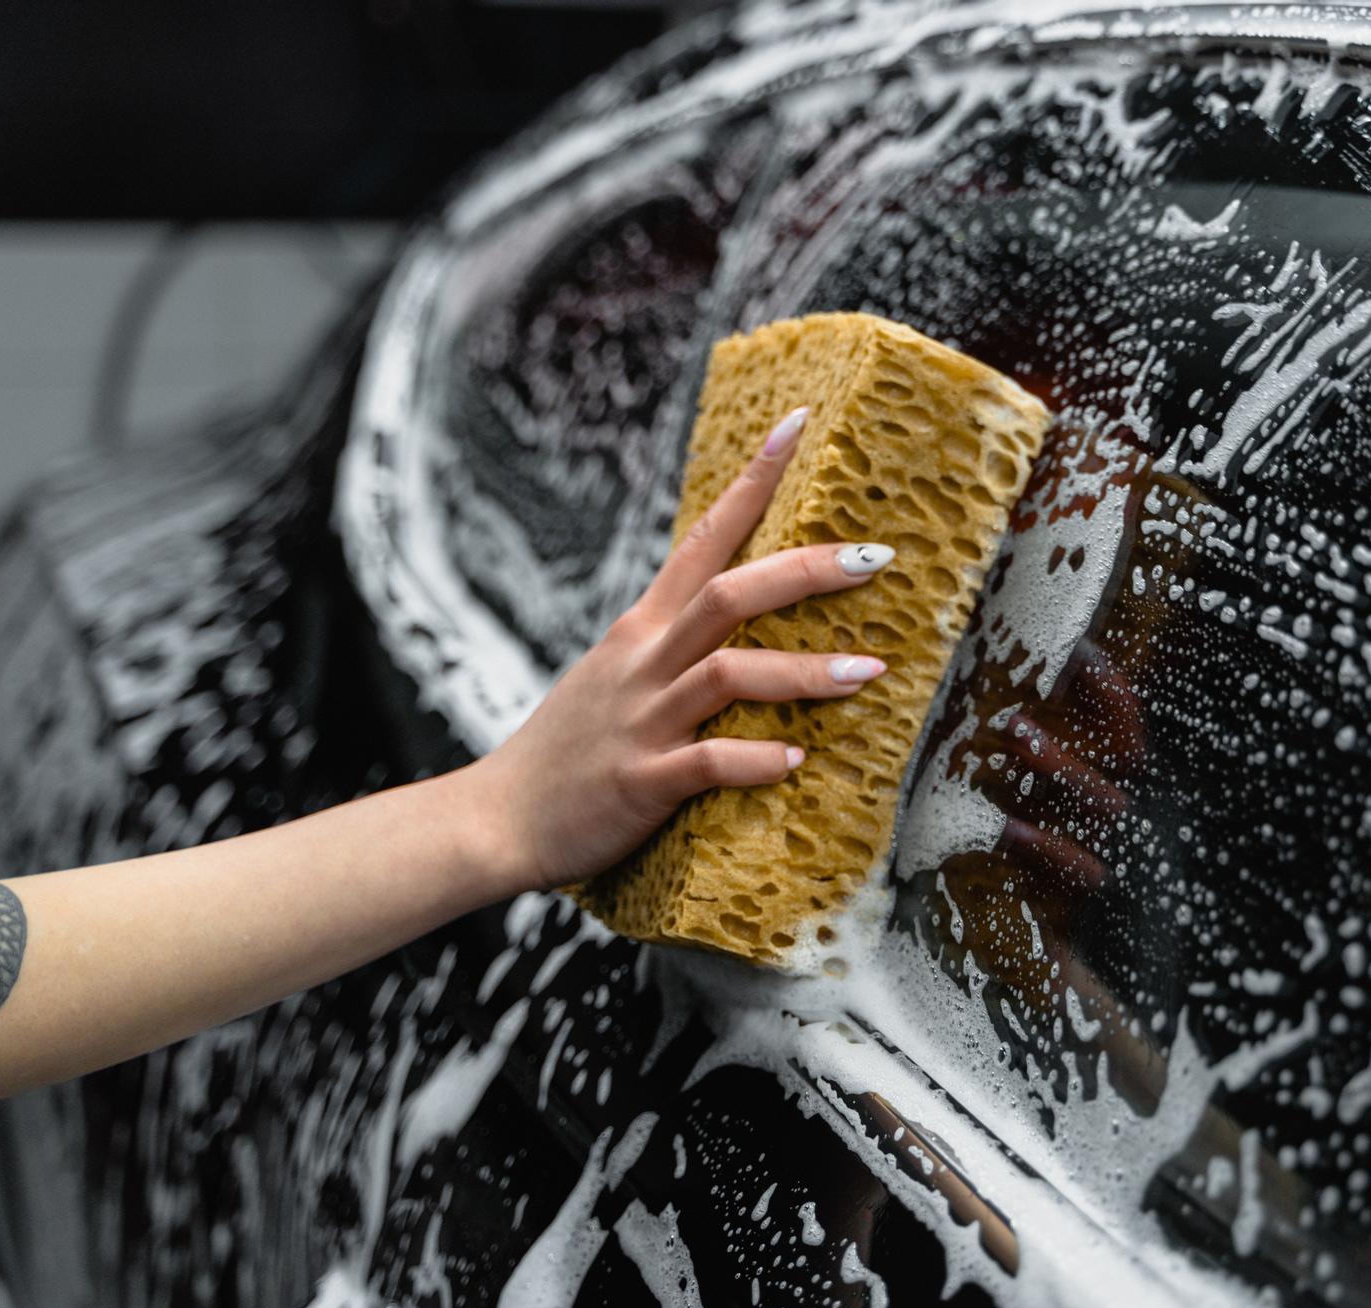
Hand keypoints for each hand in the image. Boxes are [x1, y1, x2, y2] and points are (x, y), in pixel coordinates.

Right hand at [459, 407, 894, 895]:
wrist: (496, 819)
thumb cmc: (571, 750)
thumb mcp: (618, 674)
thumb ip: (674, 641)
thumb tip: (739, 613)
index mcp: (642, 629)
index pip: (704, 538)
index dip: (753, 482)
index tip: (799, 424)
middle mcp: (643, 662)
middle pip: (728, 595)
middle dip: (805, 572)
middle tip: (874, 558)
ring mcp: (642, 721)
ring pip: (728, 675)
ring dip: (804, 672)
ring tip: (868, 672)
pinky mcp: (641, 782)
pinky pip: (706, 763)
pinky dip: (755, 759)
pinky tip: (795, 762)